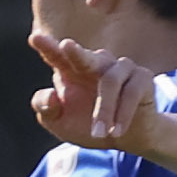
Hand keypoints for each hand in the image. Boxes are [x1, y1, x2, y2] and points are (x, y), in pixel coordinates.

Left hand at [30, 31, 157, 150]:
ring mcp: (120, 67)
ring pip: (110, 80)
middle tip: (65, 46)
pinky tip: (117, 131)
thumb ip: (46, 110)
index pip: (57, 58)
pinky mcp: (142, 77)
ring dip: (104, 110)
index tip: (34, 38)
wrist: (126, 139)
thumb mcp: (60, 124)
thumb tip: (49, 96)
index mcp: (71, 72)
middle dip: (76, 52)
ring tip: (99, 134)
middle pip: (85, 57)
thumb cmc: (89, 127)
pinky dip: (123, 113)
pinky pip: (132, 92)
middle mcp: (95, 64)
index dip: (47, 48)